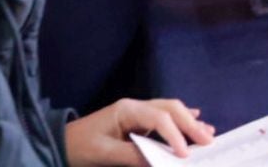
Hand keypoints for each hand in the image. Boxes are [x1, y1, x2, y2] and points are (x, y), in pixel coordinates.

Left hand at [65, 98, 212, 164]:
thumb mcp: (103, 153)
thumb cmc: (78, 147)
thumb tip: (158, 162)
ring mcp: (136, 113)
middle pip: (170, 109)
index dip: (175, 135)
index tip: (184, 154)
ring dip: (189, 122)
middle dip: (190, 124)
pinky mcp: (136, 121)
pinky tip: (195, 119)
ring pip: (170, 112)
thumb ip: (131, 155)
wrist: (59, 143)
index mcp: (127, 110)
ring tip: (207, 134)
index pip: (159, 118)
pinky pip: (164, 118)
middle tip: (208, 140)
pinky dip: (180, 121)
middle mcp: (135, 107)